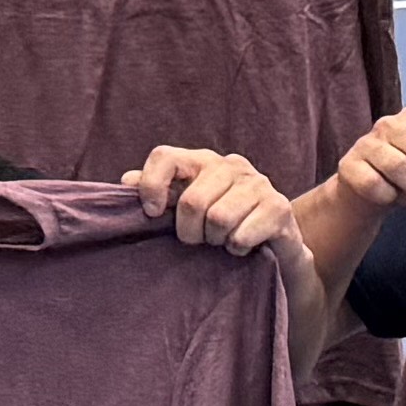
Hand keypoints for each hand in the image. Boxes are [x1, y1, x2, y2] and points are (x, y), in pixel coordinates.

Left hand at [126, 144, 299, 263]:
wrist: (274, 245)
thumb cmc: (220, 224)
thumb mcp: (184, 208)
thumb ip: (157, 192)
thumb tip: (126, 181)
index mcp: (202, 161)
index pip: (165, 156)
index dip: (151, 186)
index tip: (152, 213)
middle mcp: (231, 164)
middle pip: (192, 201)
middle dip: (189, 231)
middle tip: (197, 239)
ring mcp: (258, 183)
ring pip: (218, 219)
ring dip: (215, 240)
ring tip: (221, 240)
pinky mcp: (279, 207)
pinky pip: (242, 234)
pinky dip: (236, 248)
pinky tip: (241, 245)